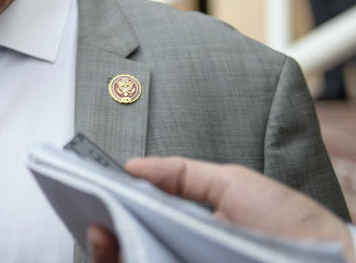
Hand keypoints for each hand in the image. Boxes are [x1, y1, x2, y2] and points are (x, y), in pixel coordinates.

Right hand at [87, 156, 355, 262]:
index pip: (136, 230)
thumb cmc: (291, 228)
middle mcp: (179, 259)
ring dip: (108, 254)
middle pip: (124, 254)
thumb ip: (181, 174)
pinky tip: (122, 252)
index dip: (109, 216)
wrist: (328, 262)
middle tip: (94, 219)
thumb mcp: (233, 185)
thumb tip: (131, 165)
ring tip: (103, 234)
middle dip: (100, 237)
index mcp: (186, 235)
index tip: (91, 196)